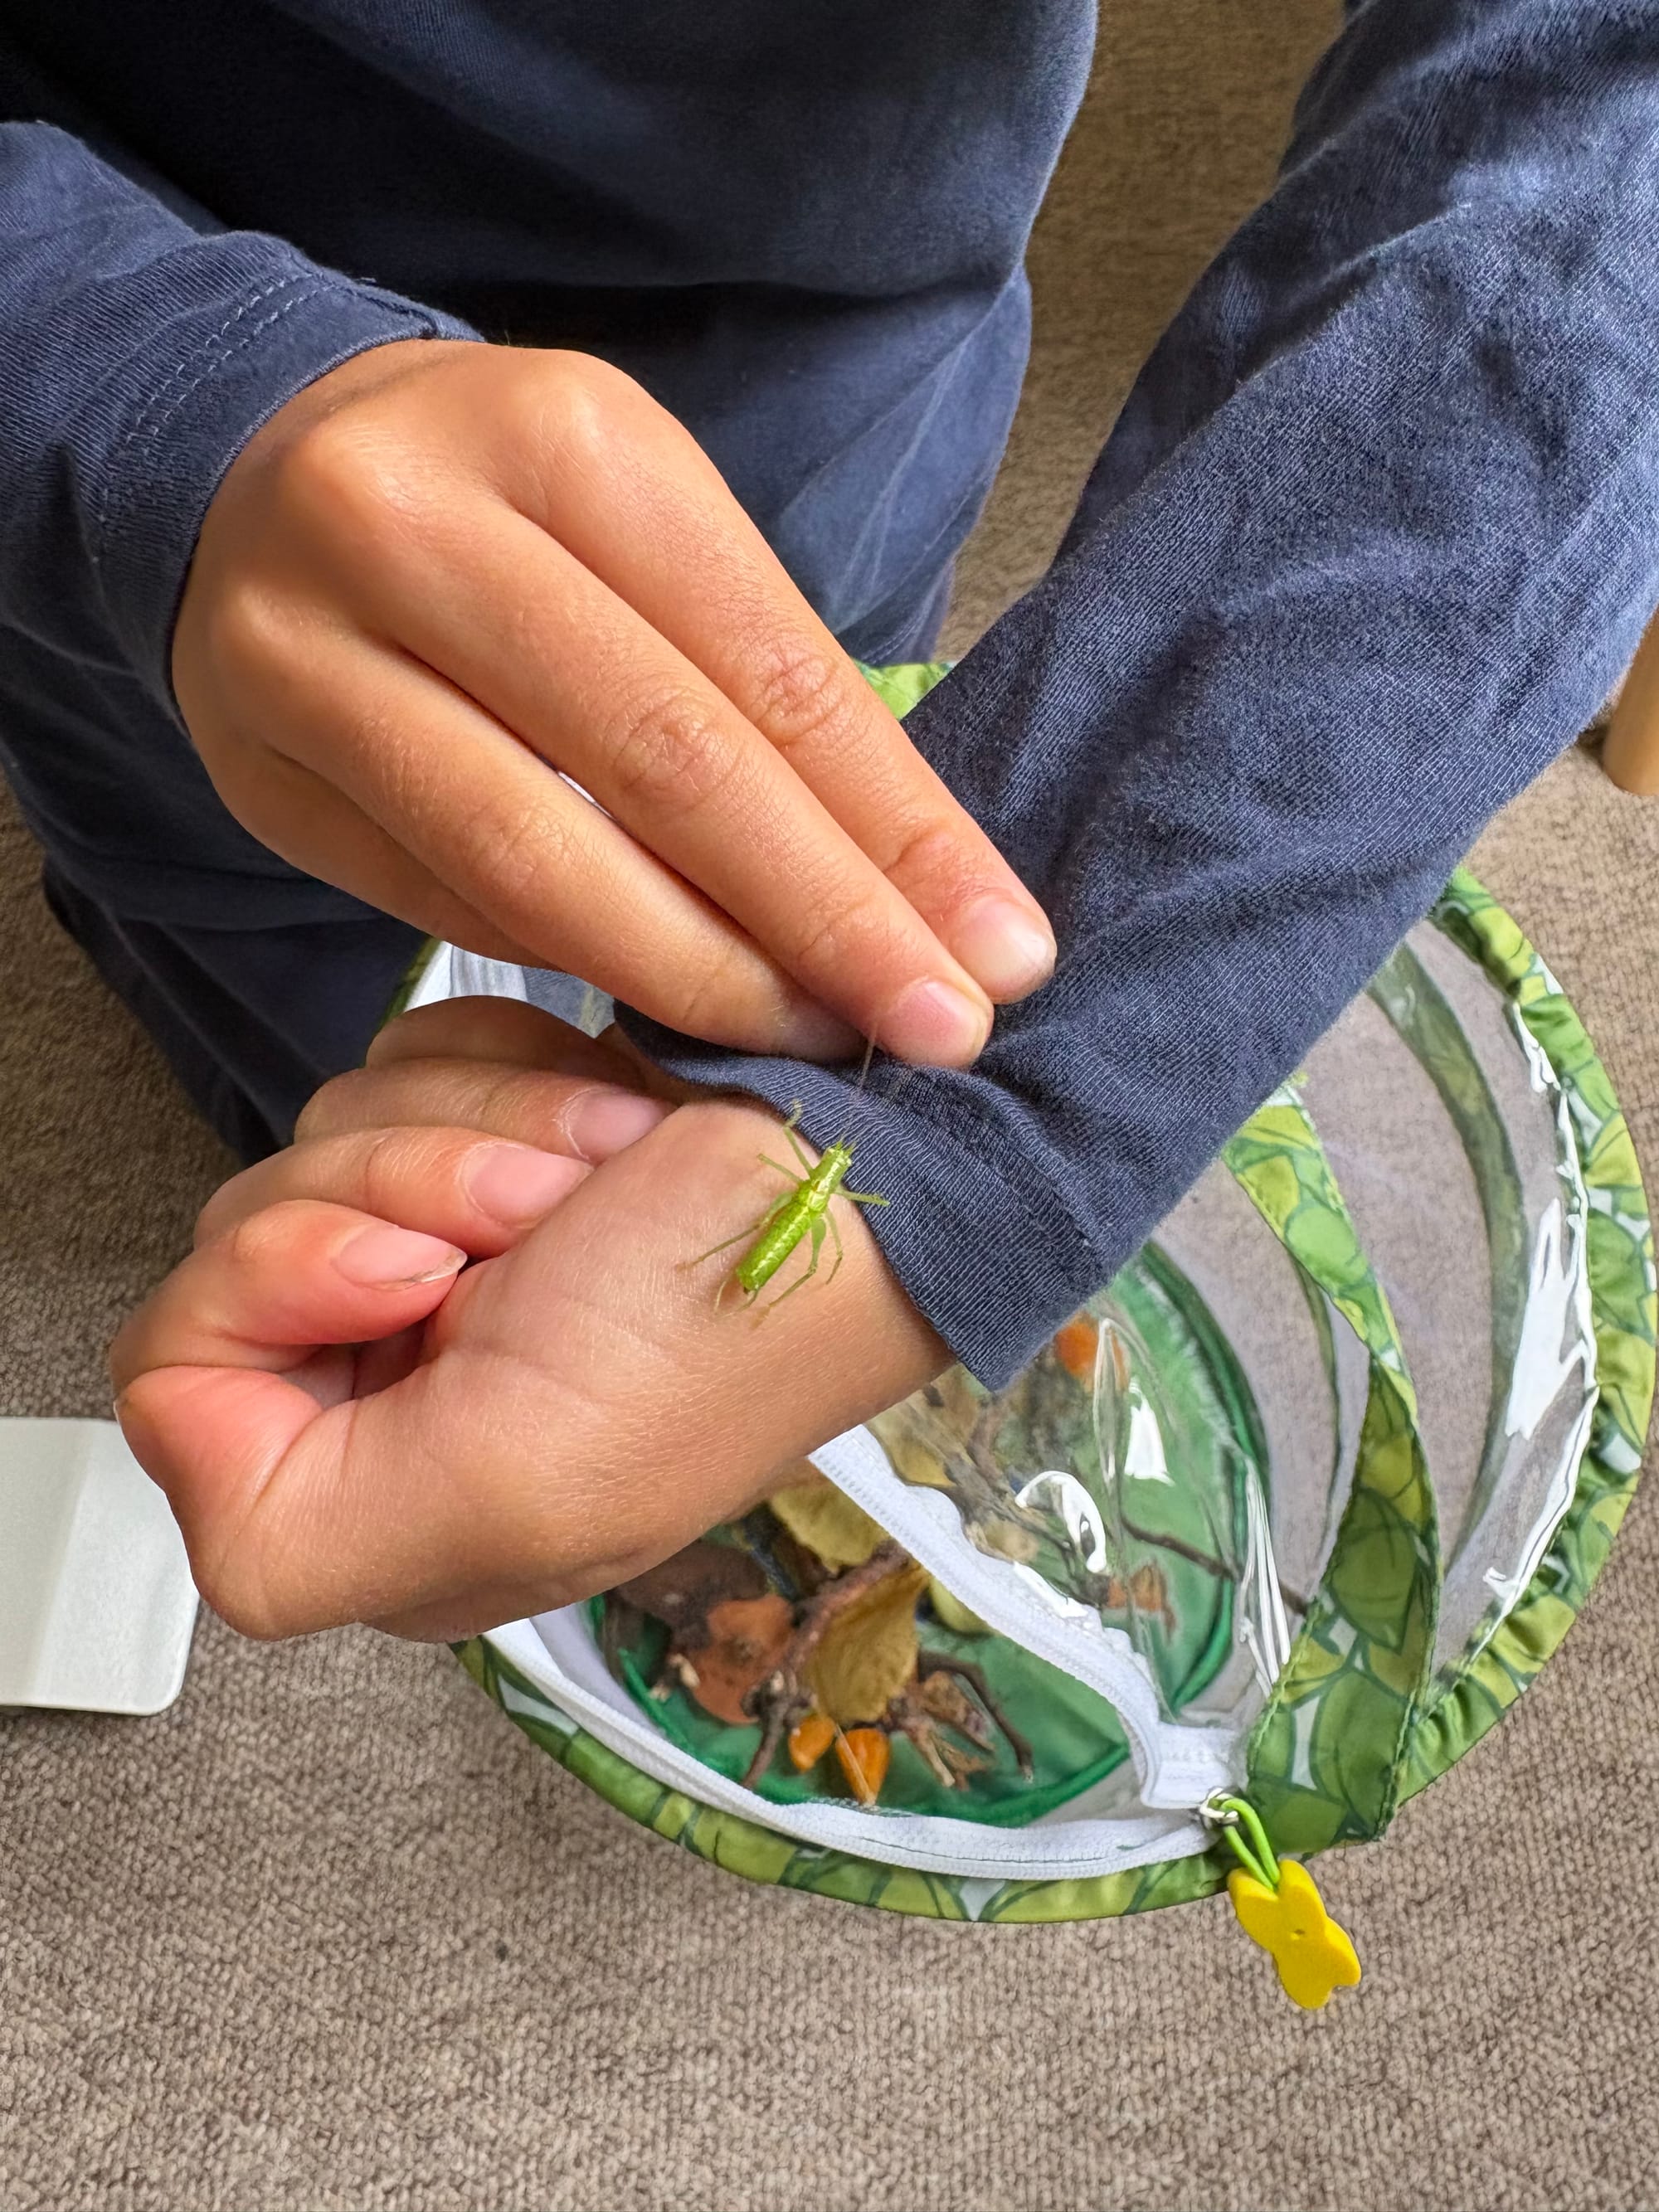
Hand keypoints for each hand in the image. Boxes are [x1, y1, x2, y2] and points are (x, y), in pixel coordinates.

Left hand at [110, 998, 947, 1640]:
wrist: (878, 1180)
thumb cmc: (714, 1332)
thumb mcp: (501, 1494)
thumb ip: (278, 1534)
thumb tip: (187, 1419)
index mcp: (366, 1496)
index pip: (180, 1368)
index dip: (283, 1292)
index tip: (427, 1274)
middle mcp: (386, 1377)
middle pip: (247, 1230)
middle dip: (407, 1190)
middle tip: (546, 1220)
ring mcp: (439, 1251)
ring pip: (329, 1131)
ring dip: (481, 1126)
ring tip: (603, 1166)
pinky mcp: (488, 1147)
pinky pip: (402, 1060)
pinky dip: (506, 1069)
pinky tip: (606, 1118)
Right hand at [173, 339, 1054, 1065]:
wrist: (259, 480)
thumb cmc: (518, 520)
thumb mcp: (655, 536)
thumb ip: (771, 694)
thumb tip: (934, 899)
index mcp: (567, 439)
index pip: (768, 669)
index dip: (896, 831)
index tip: (1000, 951)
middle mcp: (414, 524)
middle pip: (661, 764)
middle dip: (823, 922)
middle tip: (937, 1032)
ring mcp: (306, 650)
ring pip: (533, 859)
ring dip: (698, 978)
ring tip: (812, 1043)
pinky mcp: (253, 770)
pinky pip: (444, 902)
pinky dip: (574, 966)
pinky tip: (669, 1014)